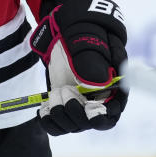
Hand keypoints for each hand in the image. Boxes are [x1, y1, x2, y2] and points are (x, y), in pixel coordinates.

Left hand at [30, 0, 127, 135]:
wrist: (66, 30)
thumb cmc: (84, 32)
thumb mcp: (89, 41)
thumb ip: (93, 61)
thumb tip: (95, 85)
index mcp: (112, 88)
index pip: (111, 114)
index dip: (100, 117)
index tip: (89, 108)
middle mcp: (96, 101)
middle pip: (88, 124)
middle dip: (73, 111)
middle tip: (64, 90)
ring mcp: (79, 104)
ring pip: (71, 125)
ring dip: (59, 114)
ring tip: (55, 93)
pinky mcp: (63, 104)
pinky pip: (56, 124)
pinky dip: (48, 120)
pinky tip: (43, 108)